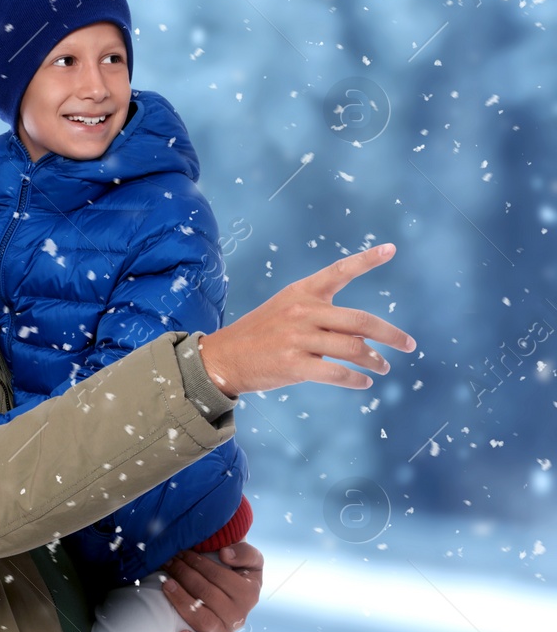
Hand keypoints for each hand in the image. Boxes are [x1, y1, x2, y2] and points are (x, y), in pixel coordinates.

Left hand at [161, 541, 262, 631]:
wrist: (232, 591)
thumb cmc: (237, 571)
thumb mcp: (250, 559)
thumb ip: (245, 553)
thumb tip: (225, 555)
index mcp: (249, 594)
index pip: (218, 576)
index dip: (197, 562)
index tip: (181, 551)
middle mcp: (238, 615)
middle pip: (206, 594)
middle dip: (183, 574)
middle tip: (168, 561)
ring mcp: (225, 630)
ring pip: (202, 619)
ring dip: (181, 600)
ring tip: (166, 584)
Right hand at [197, 243, 414, 397]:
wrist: (223, 357)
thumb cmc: (259, 335)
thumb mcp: (285, 310)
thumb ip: (321, 316)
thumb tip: (362, 338)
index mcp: (301, 292)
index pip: (339, 271)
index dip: (367, 260)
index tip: (391, 249)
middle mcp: (303, 311)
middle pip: (361, 321)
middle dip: (391, 334)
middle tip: (409, 344)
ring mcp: (298, 338)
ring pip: (354, 349)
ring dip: (375, 361)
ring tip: (384, 368)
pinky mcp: (294, 364)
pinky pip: (338, 373)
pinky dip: (356, 380)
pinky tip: (363, 383)